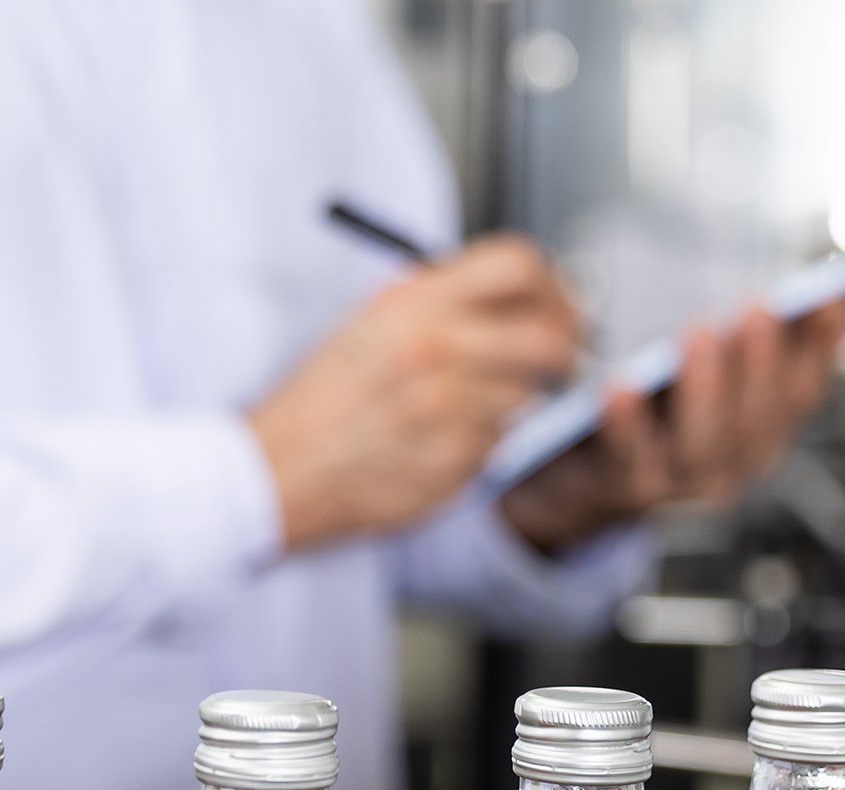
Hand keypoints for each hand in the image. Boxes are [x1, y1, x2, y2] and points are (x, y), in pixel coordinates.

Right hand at [250, 235, 578, 551]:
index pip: (518, 265)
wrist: (283, 468)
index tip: (556, 303)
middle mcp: (436, 348)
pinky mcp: (455, 461)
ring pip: (525, 397)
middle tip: (555, 358)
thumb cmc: (328, 394)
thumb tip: (514, 287)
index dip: (552, 283)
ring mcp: (448, 409)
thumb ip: (440, 296)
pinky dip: (479, 442)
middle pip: (549, 336)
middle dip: (561, 348)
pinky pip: (498, 444)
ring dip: (508, 401)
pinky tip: (435, 440)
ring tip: (458, 405)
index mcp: (415, 302)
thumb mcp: (372, 318)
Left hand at [500, 299, 844, 554]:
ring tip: (700, 333)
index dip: (822, 347)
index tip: (832, 298)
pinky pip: (628, 458)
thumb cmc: (649, 411)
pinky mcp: (624, 487)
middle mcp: (730, 464)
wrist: (577, 478)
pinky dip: (626, 425)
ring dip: (707, 388)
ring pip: (704, 444)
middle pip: (757, 419)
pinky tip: (620, 386)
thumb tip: (836, 302)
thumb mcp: (709, 375)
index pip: (802, 391)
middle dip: (763, 363)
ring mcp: (679, 483)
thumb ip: (761, 343)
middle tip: (759, 308)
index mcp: (759, 432)